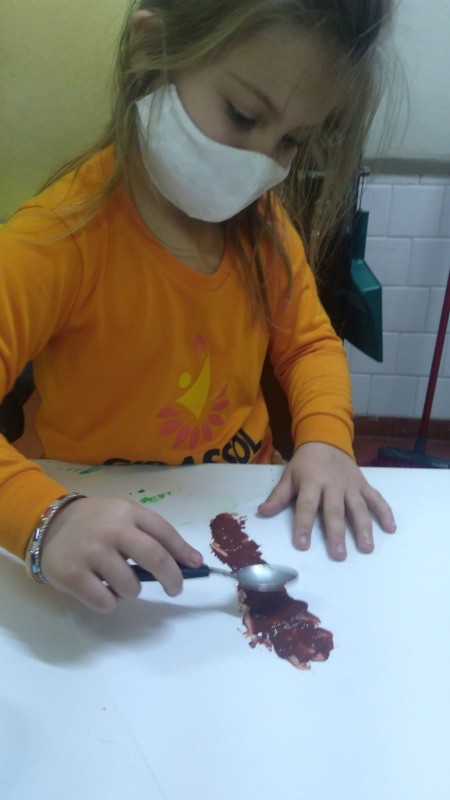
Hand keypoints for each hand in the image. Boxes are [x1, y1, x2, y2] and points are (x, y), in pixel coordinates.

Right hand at [40, 496, 202, 612]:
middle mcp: (111, 529)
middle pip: (155, 558)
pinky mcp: (73, 575)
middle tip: (174, 588)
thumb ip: (151, 534)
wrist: (49, 525)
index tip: (196, 566)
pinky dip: (110, 602)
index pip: (164, 533)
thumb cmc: (95, 522)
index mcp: (127, 512)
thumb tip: (191, 561)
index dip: (184, 552)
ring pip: (130, 586)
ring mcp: (91, 552)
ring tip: (120, 583)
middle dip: (172, 578)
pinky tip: (102, 591)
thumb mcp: (122, 516)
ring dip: (132, 591)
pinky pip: (106, 602)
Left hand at [258, 442, 395, 559]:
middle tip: (338, 555)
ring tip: (366, 548)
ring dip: (364, 528)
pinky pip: (376, 499)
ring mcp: (351, 485)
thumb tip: (262, 512)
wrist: (326, 440)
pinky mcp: (364, 485)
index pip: (307, 506)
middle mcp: (333, 485)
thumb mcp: (288, 476)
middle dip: (336, 533)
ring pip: (358, 508)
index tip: (302, 545)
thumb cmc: (305, 464)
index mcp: (312, 482)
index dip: (303, 525)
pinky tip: (391, 528)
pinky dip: (385, 512)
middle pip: (335, 511)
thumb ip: (279, 496)